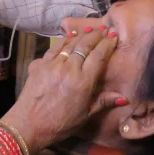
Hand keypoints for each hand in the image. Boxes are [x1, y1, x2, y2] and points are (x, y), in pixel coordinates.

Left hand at [1, 29, 121, 154]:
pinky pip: (54, 47)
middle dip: (96, 35)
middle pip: (85, 45)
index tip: (113, 37)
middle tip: (104, 30)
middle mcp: (69, 68)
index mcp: (83, 82)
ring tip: (89, 30)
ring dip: (81, 35)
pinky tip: (69, 36)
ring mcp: (53, 64)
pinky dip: (64, 40)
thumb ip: (103, 102)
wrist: (29, 124)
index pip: (98, 56)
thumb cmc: (60, 124)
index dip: (107, 44)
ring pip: (70, 44)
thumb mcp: (85, 115)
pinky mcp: (39, 63)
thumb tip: (124, 98)